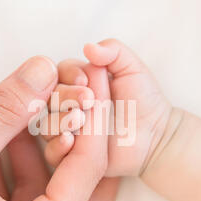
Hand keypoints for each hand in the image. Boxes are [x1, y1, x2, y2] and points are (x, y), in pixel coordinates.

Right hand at [0, 56, 111, 200]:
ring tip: (28, 118)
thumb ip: (4, 112)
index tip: (91, 86)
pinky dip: (21, 177)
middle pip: (82, 188)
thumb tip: (41, 70)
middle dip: (76, 139)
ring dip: (43, 157)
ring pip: (52, 199)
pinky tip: (1, 149)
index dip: (92, 121)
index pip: (88, 170)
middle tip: (72, 102)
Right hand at [54, 39, 170, 176]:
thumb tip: (88, 47)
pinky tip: (71, 141)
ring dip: (60, 121)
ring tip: (81, 121)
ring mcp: (66, 130)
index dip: (69, 74)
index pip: (58, 72)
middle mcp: (66, 105)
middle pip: (48, 98)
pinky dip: (58, 146)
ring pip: (46, 124)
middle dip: (65, 97)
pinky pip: (52, 152)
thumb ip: (113, 51)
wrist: (155, 135)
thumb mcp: (132, 68)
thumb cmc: (143, 100)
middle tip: (88, 101)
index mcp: (77, 82)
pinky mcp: (70, 154)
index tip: (87, 80)